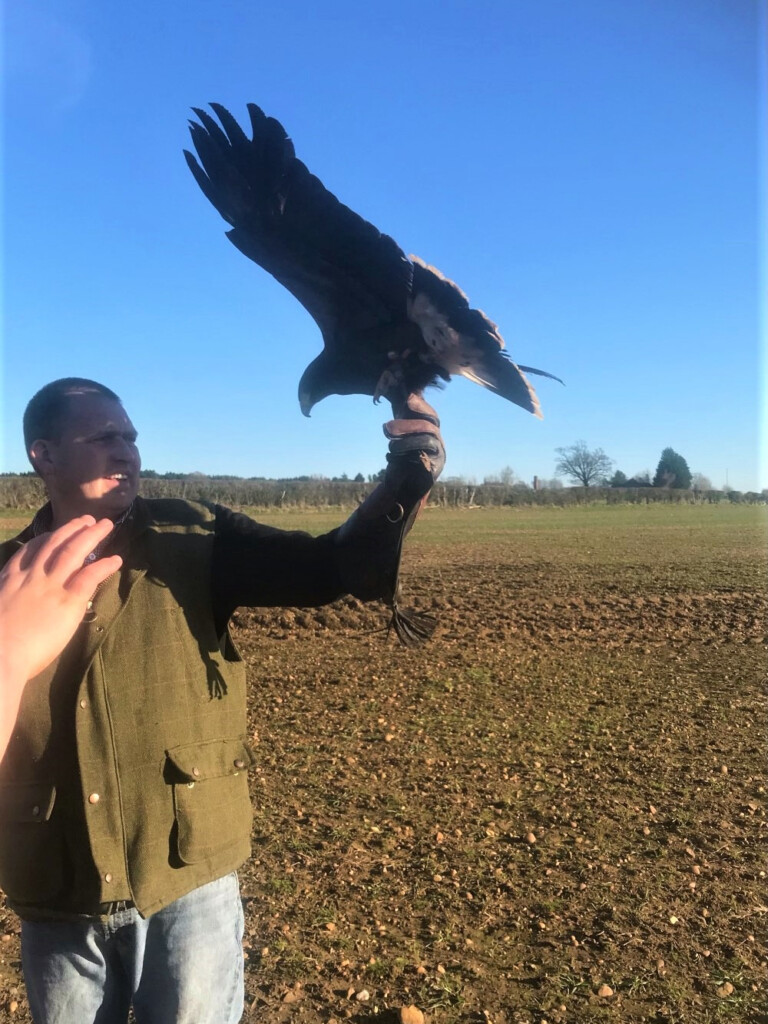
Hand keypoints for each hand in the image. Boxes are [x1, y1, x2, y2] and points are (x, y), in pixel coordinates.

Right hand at [0, 517, 121, 683]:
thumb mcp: (0, 609)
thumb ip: (10, 603)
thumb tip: (19, 608)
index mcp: (10, 580)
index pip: (29, 551)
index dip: (44, 539)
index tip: (54, 533)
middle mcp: (31, 577)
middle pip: (54, 544)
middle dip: (72, 529)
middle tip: (87, 520)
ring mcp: (50, 586)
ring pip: (73, 552)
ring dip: (91, 535)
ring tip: (105, 525)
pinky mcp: (68, 601)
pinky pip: (90, 576)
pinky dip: (104, 566)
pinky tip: (116, 560)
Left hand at [383, 391, 445, 484]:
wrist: (403, 488)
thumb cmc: (401, 459)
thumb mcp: (400, 437)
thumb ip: (401, 420)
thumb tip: (397, 396)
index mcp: (431, 432)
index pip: (431, 415)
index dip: (421, 406)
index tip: (408, 399)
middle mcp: (438, 442)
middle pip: (428, 427)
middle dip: (407, 425)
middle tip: (387, 428)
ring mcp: (438, 457)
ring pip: (427, 442)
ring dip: (405, 442)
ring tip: (390, 447)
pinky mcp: (433, 471)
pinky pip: (422, 461)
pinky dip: (404, 458)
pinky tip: (390, 459)